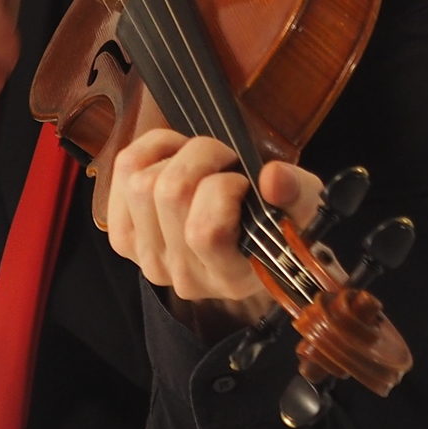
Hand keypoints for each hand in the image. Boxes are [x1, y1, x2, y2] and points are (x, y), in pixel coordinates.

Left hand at [98, 112, 320, 331]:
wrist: (248, 244)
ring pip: (141, 183)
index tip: (244, 182)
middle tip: (226, 160)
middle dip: (202, 158)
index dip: (225, 188)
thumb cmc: (278, 225)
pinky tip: (175, 157)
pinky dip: (149, 150)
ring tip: (204, 162)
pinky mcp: (124, 237)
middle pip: (169, 195)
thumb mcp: (304, 210)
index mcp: (232, 278)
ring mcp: (148, 260)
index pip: (205, 231)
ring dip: (176, 155)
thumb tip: (274, 177)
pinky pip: (123, 173)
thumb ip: (297, 194)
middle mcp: (184, 277)